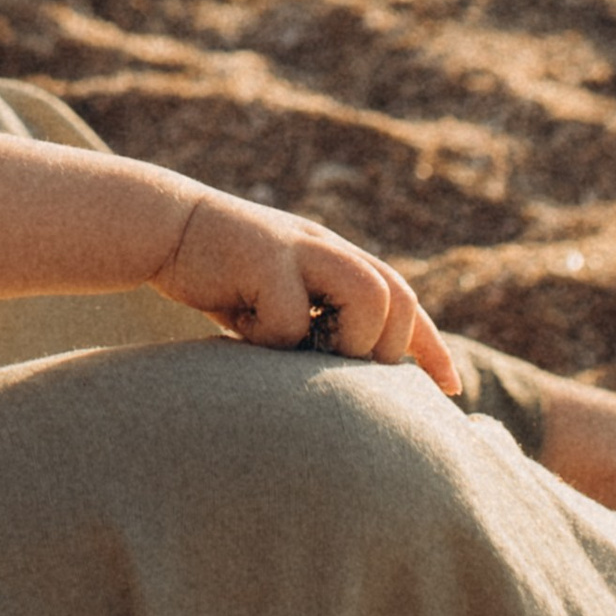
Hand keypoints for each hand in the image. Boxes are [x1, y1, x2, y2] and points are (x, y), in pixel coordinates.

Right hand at [159, 184, 461, 393]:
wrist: (164, 228)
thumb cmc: (223, 278)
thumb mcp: (280, 300)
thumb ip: (318, 324)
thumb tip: (354, 385)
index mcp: (337, 257)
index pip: (403, 299)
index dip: (430, 345)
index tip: (451, 387)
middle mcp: (328, 247)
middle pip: (396, 297)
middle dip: (381, 347)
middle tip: (334, 366)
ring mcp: (300, 247)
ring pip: (368, 298)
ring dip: (343, 341)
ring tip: (300, 352)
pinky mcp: (266, 255)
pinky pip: (292, 319)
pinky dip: (273, 340)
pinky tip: (244, 334)